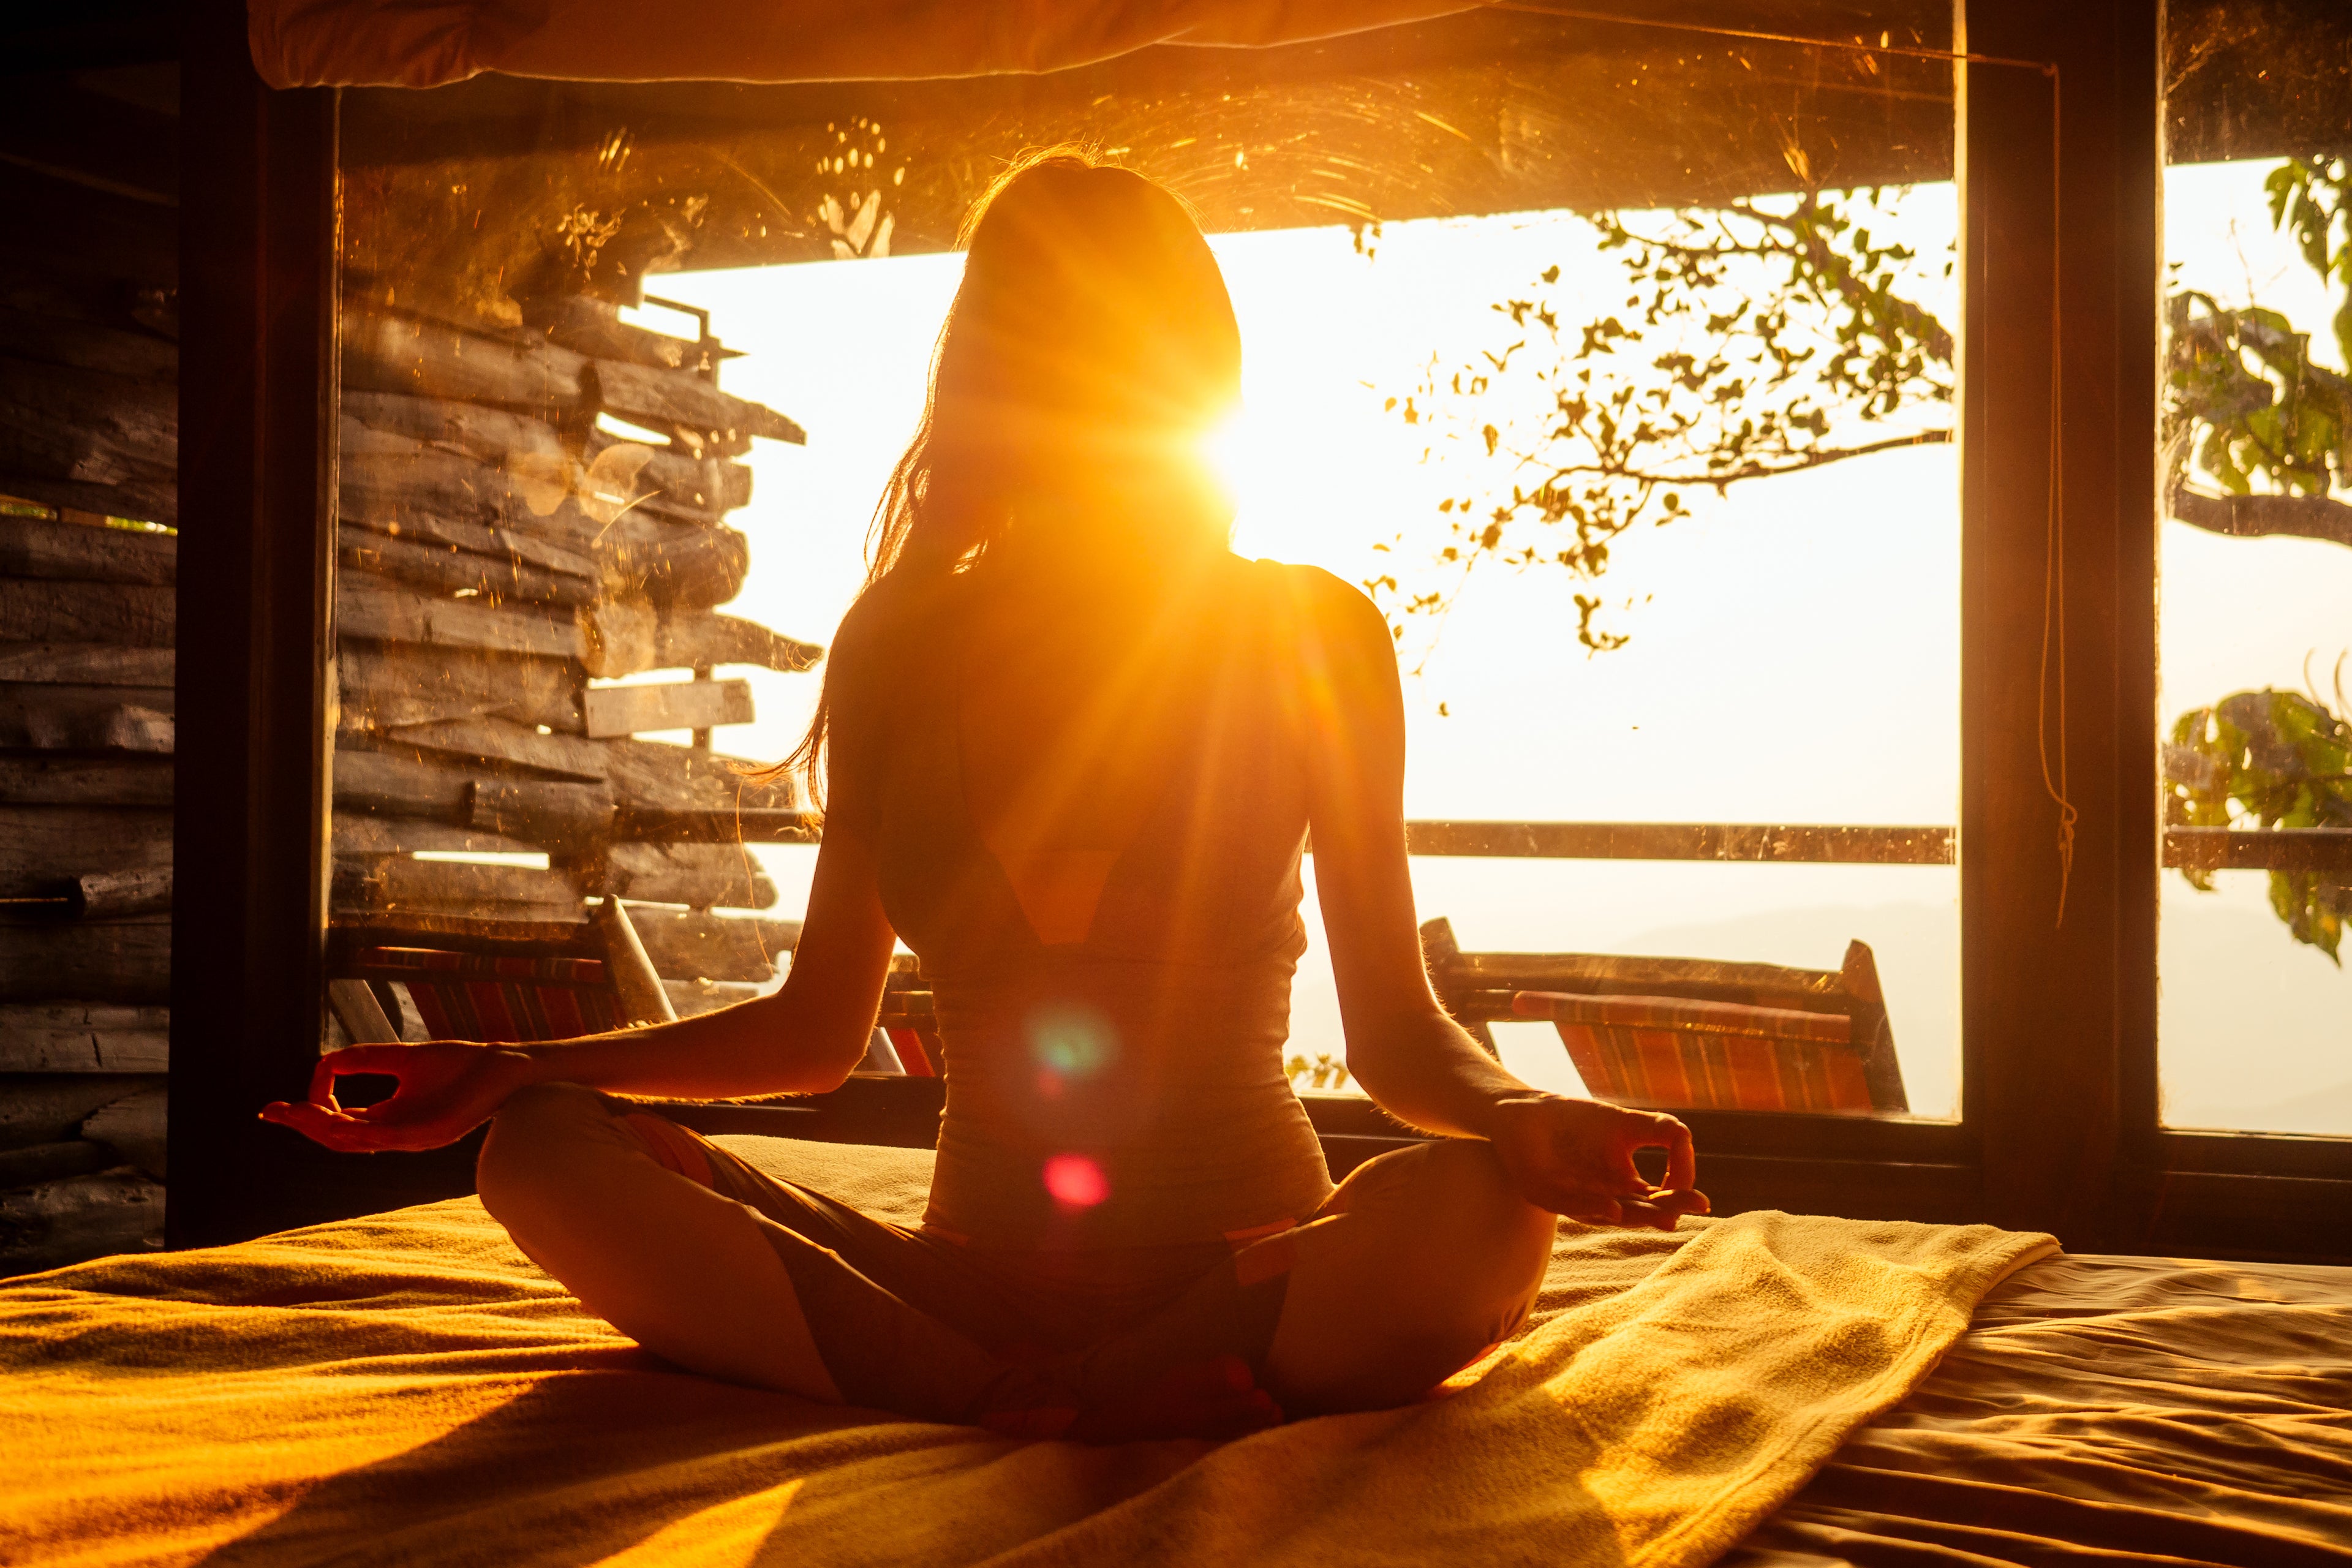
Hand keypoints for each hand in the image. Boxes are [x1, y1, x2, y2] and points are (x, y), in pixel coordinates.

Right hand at [260, 1041, 529, 1152]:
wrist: (507, 1067)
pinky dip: (356, 1129)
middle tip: (270, 1112)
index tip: (287, 1101)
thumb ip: (363, 1060)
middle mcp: (396, 1134)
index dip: (307, 1115)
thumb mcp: (402, 1059)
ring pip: (355, 1141)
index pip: (337, 1125)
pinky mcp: (430, 1135)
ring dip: (321, 1127)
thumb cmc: (462, 1064)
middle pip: (337, 1138)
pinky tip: (333, 1118)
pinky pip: (385, 1137)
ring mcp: (412, 1138)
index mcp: (389, 1118)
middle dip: (302, 1125)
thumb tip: (322, 1065)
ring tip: (292, 1112)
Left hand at [1483, 1094, 1709, 1229]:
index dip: (1678, 1202)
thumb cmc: (1579, 1120)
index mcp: (1621, 1188)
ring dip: (1633, 1215)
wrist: (1528, 1112)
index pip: (1654, 1201)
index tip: (1700, 1200)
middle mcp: (1599, 1200)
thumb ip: (1660, 1131)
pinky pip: (1569, 1204)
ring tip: (1662, 1216)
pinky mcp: (1541, 1192)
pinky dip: (1593, 1207)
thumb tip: (1688, 1141)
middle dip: (1661, 1213)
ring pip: (1605, 1214)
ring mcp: (1570, 1199)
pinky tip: (1615, 1207)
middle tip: (1689, 1211)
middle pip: (1635, 1212)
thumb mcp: (1628, 1124)